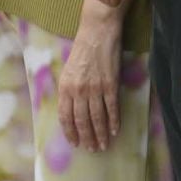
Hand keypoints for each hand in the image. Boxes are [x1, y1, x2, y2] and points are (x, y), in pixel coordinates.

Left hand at [59, 7, 122, 151]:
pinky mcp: (110, 85)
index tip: (76, 143)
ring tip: (104, 145)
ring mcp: (95, 88)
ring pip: (97, 118)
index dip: (71, 132)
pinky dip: (114, 122)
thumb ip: (69, 89)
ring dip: (101, 134)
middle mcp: (78, 90)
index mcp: (65, 86)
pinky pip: (112, 108)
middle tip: (92, 149)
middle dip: (87, 138)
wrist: (98, 31)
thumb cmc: (82, 48)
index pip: (65, 116)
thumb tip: (72, 110)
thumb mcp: (68, 69)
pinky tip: (115, 130)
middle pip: (82, 121)